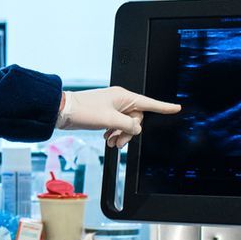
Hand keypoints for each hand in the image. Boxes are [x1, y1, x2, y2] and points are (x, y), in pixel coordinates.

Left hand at [57, 86, 181, 147]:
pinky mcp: (105, 113)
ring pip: (126, 123)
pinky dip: (114, 133)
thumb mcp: (110, 120)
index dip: (164, 107)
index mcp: (124, 97)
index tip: (176, 108)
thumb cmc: (83, 111)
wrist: (63, 111)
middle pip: (136, 118)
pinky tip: (108, 138)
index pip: (149, 103)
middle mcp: (119, 100)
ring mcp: (112, 107)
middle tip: (119, 141)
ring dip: (121, 134)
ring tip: (112, 143)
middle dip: (130, 131)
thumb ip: (128, 125)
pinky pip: (117, 124)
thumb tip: (136, 129)